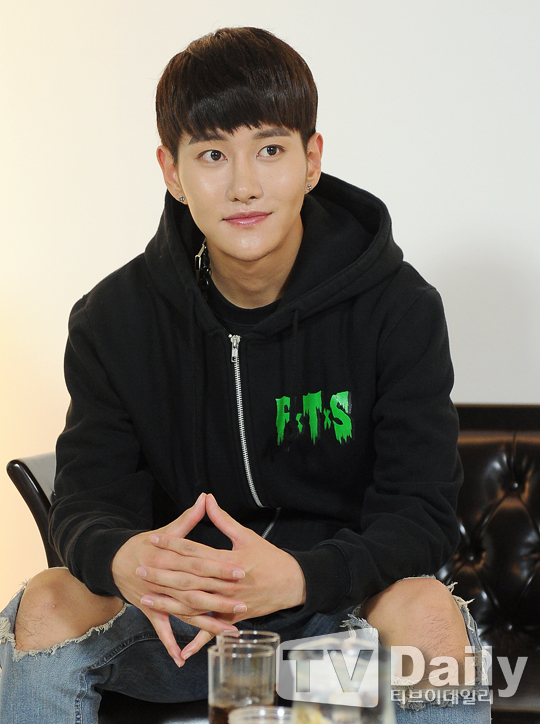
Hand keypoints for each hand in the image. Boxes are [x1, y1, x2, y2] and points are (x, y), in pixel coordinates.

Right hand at [111, 493, 245, 665]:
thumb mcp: (165, 529)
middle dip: (219, 597)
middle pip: (194, 589)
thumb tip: (206, 498)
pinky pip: (162, 629)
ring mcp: (156, 596)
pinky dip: (171, 644)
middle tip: (243, 602)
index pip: (199, 562)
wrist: (113, 561)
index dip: (220, 566)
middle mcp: (162, 578)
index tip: (240, 569)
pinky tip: (183, 658)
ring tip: (230, 629)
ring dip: (206, 622)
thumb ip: (189, 517)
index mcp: (168, 556)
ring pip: (184, 611)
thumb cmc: (143, 544)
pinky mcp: (149, 610)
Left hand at [145, 494, 305, 657]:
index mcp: (228, 561)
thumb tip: (207, 499)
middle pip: (188, 578)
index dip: (173, 544)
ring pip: (194, 604)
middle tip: (139, 568)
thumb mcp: (246, 536)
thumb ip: (223, 519)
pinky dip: (198, 641)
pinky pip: (213, 631)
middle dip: (162, 574)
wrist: (291, 583)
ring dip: (169, 602)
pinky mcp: (233, 617)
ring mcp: (229, 603)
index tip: (153, 539)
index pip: (194, 551)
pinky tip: (181, 651)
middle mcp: (226, 584)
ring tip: (146, 597)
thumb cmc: (269, 557)